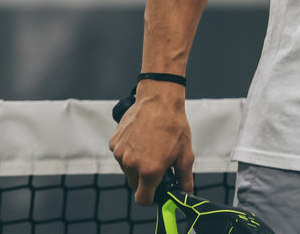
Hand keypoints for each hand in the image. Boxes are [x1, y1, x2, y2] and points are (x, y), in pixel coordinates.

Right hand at [108, 88, 194, 205]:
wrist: (159, 99)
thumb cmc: (174, 125)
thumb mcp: (185, 154)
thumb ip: (185, 178)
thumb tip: (185, 193)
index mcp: (149, 171)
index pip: (142, 199)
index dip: (151, 198)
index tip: (157, 191)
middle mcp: (131, 164)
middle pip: (135, 184)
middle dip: (145, 179)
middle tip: (158, 164)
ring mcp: (120, 153)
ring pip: (127, 169)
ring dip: (136, 164)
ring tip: (151, 146)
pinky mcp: (114, 142)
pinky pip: (121, 154)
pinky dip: (129, 151)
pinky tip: (141, 138)